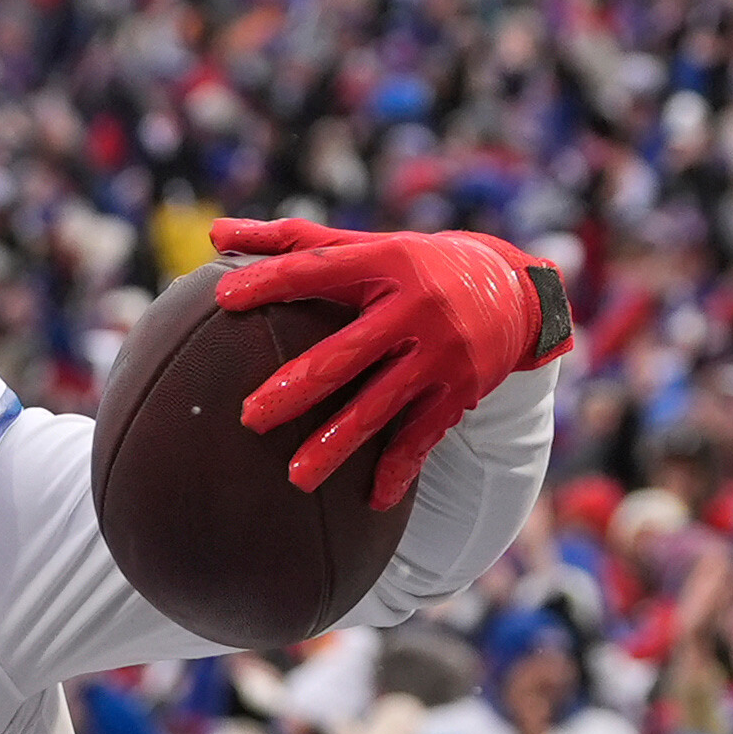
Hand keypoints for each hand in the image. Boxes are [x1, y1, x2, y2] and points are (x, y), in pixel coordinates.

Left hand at [208, 218, 558, 507]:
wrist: (516, 293)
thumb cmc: (419, 268)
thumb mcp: (369, 247)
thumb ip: (294, 242)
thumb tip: (216, 233)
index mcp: (388, 263)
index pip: (321, 270)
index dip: (273, 281)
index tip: (225, 298)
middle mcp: (416, 309)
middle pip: (348, 352)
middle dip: (299, 386)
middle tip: (251, 417)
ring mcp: (440, 354)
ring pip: (381, 405)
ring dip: (337, 443)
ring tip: (296, 478)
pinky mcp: (459, 393)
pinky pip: (423, 438)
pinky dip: (400, 470)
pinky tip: (374, 501)